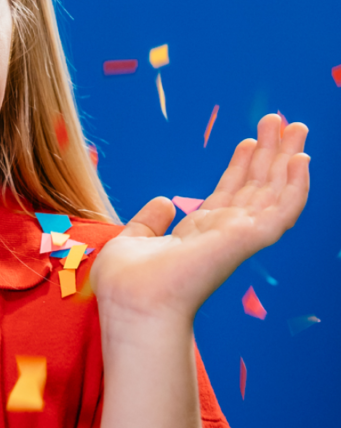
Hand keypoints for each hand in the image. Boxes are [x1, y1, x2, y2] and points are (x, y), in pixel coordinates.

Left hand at [89, 114, 309, 324]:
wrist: (132, 306)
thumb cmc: (128, 287)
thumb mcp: (134, 241)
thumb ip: (149, 221)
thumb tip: (164, 201)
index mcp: (199, 235)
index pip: (229, 194)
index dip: (241, 166)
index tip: (250, 140)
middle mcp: (223, 235)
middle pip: (256, 188)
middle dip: (270, 154)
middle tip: (282, 121)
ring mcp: (238, 237)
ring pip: (273, 192)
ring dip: (287, 159)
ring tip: (295, 126)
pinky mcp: (247, 240)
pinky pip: (281, 211)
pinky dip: (295, 186)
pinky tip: (301, 161)